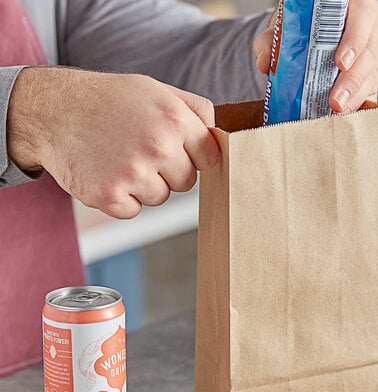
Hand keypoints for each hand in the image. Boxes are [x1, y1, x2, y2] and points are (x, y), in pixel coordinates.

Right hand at [7, 67, 219, 218]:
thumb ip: (195, 111)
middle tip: (139, 150)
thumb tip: (221, 137)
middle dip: (168, 171)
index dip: (193, 156)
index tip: (176, 149)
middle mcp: (157, 146)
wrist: (52, 111)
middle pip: (185, 182)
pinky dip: (121, 199)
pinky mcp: (109, 196)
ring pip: (160, 198)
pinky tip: (107, 173)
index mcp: (175, 119)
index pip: (210, 158)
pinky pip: (133, 211)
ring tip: (119, 158)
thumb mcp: (156, 90)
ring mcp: (133, 173)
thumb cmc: (109, 101)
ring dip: (143, 185)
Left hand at [253, 0, 377, 113]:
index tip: (340, 63)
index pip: (361, 20)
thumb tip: (264, 61)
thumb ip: (273, 38)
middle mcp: (373, 23)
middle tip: (336, 101)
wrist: (320, 31)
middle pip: (370, 51)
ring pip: (374, 70)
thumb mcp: (290, 25)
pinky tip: (345, 110)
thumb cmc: (307, 25)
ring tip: (338, 110)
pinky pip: (374, 83)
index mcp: (355, 4)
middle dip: (352, 79)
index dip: (353, 42)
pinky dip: (359, 98)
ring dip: (356, 94)